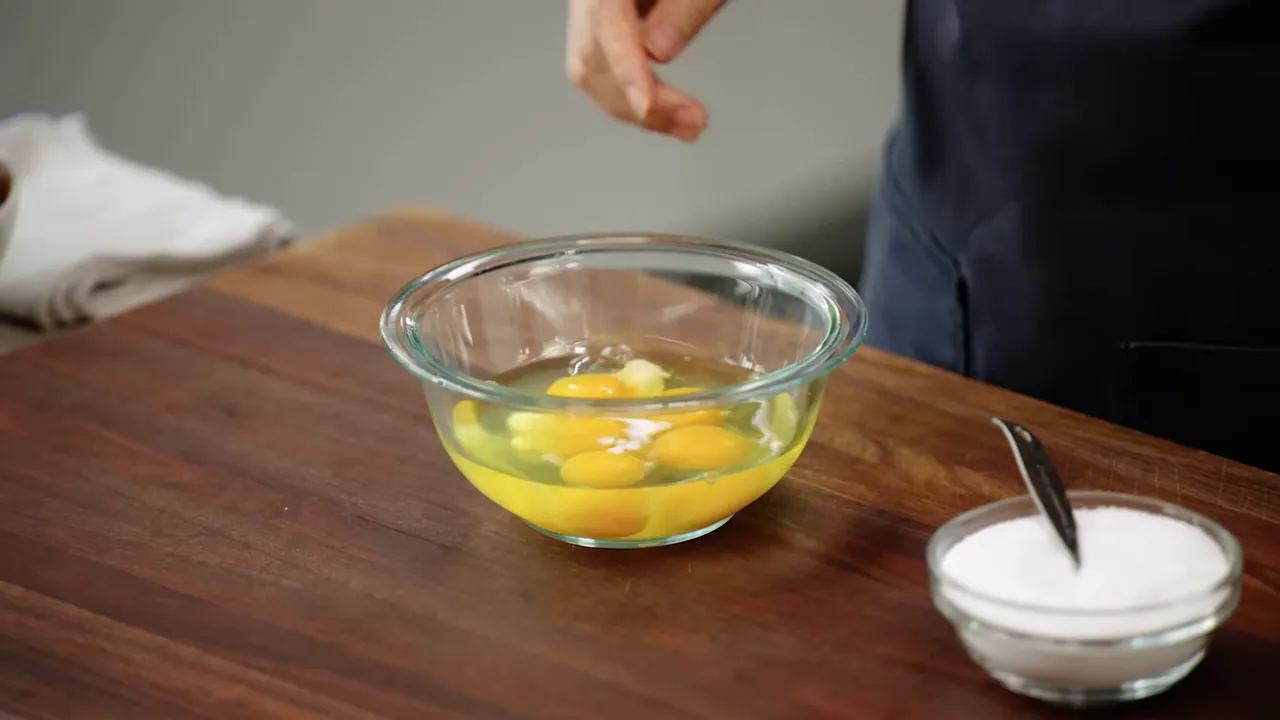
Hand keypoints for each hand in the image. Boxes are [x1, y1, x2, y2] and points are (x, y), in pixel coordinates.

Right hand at [566, 0, 727, 141]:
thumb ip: (684, 5)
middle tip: (691, 123)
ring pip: (590, 67)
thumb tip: (657, 51)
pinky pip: (602, 60)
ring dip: (634, 105)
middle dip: (637, 101)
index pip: (605, 22)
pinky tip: (659, 106)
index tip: (647, 104)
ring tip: (684, 124)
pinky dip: (629, 89)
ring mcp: (590, 3)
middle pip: (590, 55)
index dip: (626, 70)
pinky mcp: (604, 16)